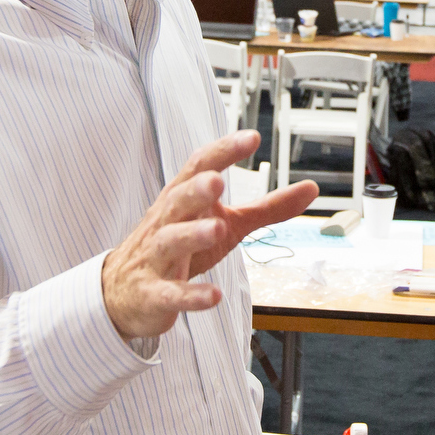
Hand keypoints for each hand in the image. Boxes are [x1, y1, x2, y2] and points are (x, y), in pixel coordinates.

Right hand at [99, 130, 316, 339]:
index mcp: (183, 199)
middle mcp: (166, 222)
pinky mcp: (153, 293)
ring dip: (193, 235)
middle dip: (196, 190)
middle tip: (217, 181)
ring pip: (170, 241)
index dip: (223, 152)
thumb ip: (267, 208)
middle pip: (178, 200)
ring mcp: (156, 258)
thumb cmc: (182, 249)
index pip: (199, 167)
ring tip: (218, 230)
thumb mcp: (227, 224)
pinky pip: (171, 294)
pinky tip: (214, 296)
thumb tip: (311, 188)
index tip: (251, 138)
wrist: (123, 292)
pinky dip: (191, 295)